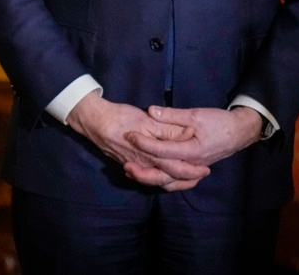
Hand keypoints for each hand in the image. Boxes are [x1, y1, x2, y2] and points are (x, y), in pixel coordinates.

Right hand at [65, 93, 209, 190]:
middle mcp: (144, 165)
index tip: (205, 169)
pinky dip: (157, 178)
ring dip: (173, 180)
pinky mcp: (128, 162)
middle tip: (201, 176)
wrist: (93, 120)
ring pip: (157, 179)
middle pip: (168, 178)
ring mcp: (135, 165)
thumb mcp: (146, 120)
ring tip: (186, 178)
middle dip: (185, 179)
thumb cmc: (120, 117)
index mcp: (151, 155)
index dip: (192, 170)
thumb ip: (167, 130)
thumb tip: (187, 135)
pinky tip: (161, 174)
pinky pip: (146, 176)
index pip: (176, 168)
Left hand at [124, 106, 261, 186]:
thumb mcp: (195, 114)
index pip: (162, 151)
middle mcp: (192, 164)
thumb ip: (172, 115)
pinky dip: (164, 182)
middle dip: (144, 171)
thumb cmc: (219, 122)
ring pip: (171, 182)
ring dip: (151, 180)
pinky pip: (178, 182)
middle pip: (164, 174)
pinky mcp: (194, 170)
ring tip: (133, 174)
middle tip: (125, 166)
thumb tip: (150, 111)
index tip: (129, 136)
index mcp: (192, 151)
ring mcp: (194, 170)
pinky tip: (151, 177)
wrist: (240, 132)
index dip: (144, 143)